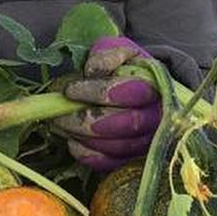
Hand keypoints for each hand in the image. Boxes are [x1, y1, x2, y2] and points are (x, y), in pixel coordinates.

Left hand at [55, 36, 162, 172]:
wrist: (141, 89)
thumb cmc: (126, 70)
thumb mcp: (119, 51)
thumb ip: (108, 55)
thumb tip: (94, 70)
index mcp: (156, 85)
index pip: (132, 92)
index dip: (98, 92)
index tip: (71, 90)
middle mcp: (157, 116)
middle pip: (126, 123)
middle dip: (87, 120)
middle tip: (59, 114)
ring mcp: (147, 140)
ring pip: (118, 146)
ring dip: (83, 137)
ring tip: (61, 125)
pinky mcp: (133, 158)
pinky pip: (113, 164)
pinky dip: (88, 156)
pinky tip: (72, 143)